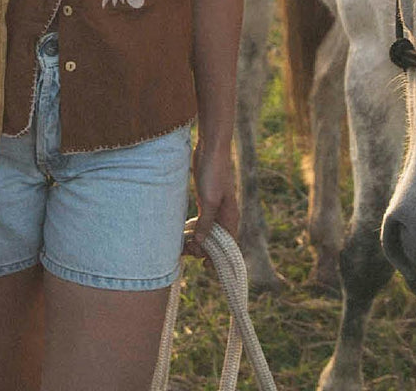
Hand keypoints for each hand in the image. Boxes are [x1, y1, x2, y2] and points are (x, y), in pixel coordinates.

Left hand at [187, 136, 238, 257]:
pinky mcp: (206, 199)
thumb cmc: (213, 173)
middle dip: (204, 250)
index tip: (206, 266)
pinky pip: (202, 220)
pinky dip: (195, 228)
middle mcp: (225, 214)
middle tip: (189, 252)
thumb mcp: (210, 200)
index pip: (229, 245)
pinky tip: (185, 233)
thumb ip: (206, 222)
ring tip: (184, 246)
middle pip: (217, 240)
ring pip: (208, 231)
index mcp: (231, 216)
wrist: (210, 149)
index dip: (219, 258)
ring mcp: (215, 207)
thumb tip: (202, 243)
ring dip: (198, 240)